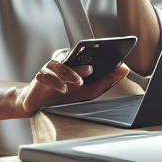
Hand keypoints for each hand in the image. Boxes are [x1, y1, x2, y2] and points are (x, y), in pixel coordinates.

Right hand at [14, 56, 129, 115]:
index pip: (88, 56)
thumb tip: (122, 70)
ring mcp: (50, 70)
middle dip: (83, 64)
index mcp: (76, 64)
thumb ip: (104, 81)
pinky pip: (45, 77)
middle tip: (92, 69)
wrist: (38, 106)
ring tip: (78, 82)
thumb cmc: (63, 97)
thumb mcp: (87, 92)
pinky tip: (62, 89)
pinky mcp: (39, 78)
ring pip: (58, 66)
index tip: (107, 62)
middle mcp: (63, 64)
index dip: (98, 56)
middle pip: (72, 59)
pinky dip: (54, 82)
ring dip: (69, 74)